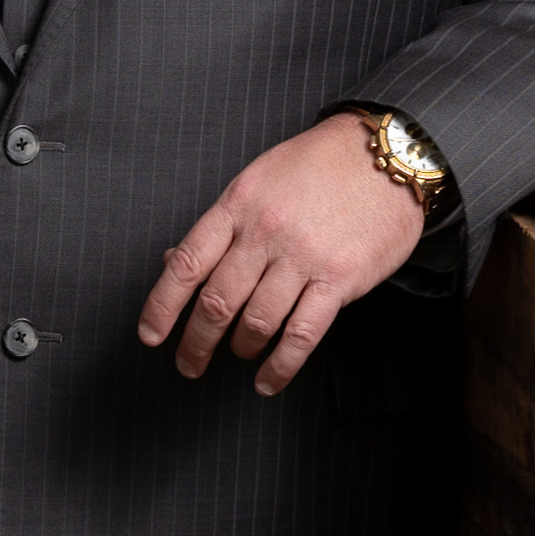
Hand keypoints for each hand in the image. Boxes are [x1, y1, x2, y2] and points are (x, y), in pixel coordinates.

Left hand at [137, 111, 424, 394]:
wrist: (384, 155)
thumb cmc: (317, 164)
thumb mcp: (259, 178)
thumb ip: (222, 223)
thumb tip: (177, 262)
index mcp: (239, 203)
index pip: (189, 262)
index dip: (162, 304)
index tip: (150, 334)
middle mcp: (265, 231)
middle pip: (218, 300)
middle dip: (196, 341)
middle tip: (188, 363)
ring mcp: (303, 257)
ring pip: (256, 321)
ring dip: (240, 347)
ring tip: (237, 354)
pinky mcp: (340, 279)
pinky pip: (301, 335)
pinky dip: (280, 366)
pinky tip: (267, 380)